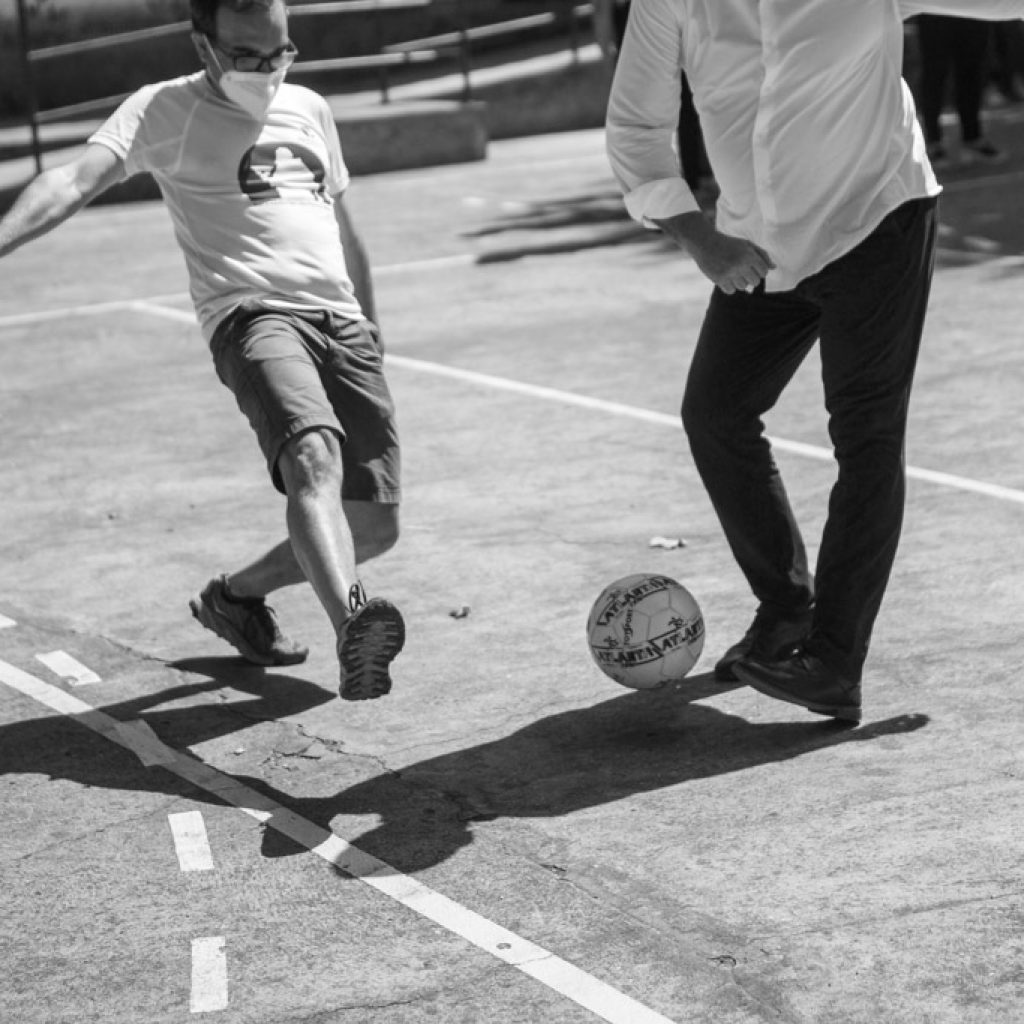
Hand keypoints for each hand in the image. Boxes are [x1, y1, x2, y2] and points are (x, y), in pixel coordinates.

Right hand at [654, 212, 775, 293]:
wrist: (704, 242)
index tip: (751, 266)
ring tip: (731, 271)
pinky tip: (724, 276)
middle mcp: (741, 264)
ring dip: (739, 281)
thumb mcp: (746, 244)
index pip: (764, 272)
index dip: (759, 271)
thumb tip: (774, 268)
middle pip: (755, 282)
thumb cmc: (728, 243)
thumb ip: (762, 255)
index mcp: (749, 255)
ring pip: (743, 287)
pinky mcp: (719, 279)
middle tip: (741, 270)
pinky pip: (731, 290)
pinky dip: (729, 286)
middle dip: (750, 277)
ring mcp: (730, 273)